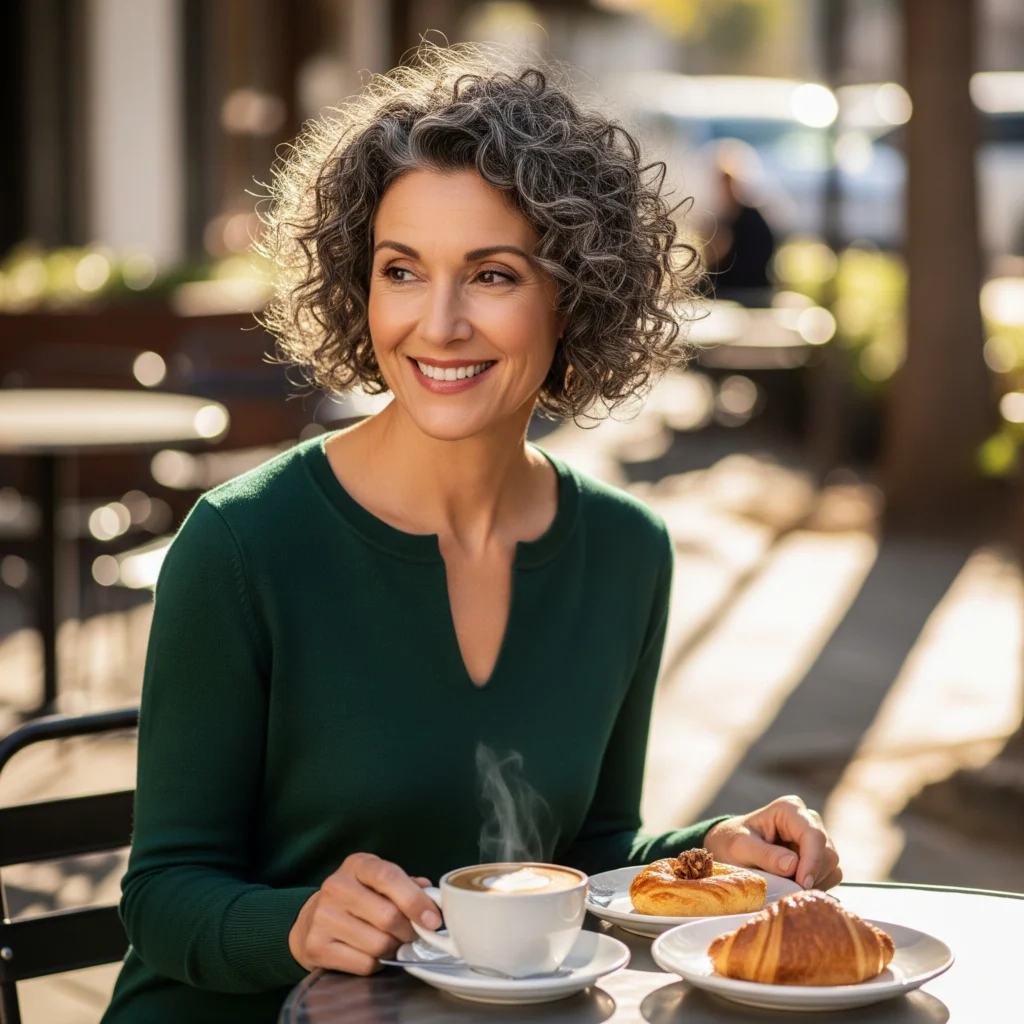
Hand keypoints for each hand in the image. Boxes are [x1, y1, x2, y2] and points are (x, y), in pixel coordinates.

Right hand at [288, 853, 439, 975]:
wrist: (311, 920)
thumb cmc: (357, 899)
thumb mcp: (379, 883)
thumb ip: (407, 887)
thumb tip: (433, 900)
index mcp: (357, 865)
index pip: (389, 877)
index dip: (415, 900)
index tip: (433, 920)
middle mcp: (336, 886)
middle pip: (388, 916)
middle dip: (408, 931)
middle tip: (412, 935)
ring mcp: (323, 916)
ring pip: (378, 944)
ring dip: (393, 949)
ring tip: (390, 942)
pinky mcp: (316, 946)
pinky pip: (364, 964)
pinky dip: (376, 963)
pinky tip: (371, 953)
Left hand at [702, 795, 841, 890]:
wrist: (729, 847)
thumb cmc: (732, 842)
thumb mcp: (740, 847)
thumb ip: (765, 855)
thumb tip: (793, 865)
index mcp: (789, 809)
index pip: (813, 835)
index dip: (811, 861)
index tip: (801, 884)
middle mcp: (807, 820)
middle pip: (827, 852)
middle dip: (812, 874)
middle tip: (790, 889)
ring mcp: (815, 838)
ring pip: (832, 865)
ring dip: (814, 882)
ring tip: (787, 885)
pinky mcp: (818, 856)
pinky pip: (829, 875)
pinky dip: (815, 885)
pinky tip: (793, 885)